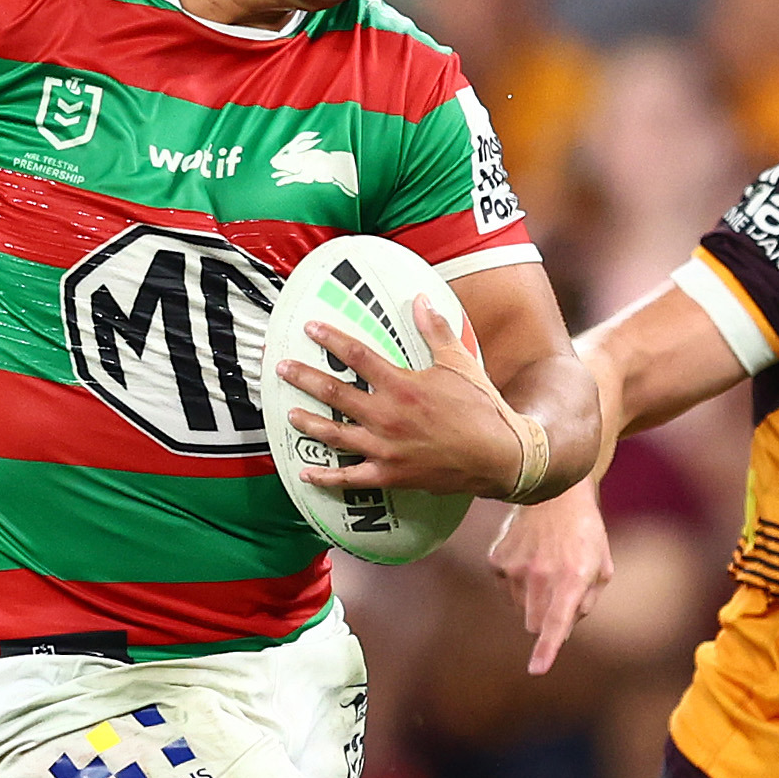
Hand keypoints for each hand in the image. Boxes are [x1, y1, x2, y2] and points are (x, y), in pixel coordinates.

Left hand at [273, 294, 533, 500]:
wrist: (498, 455)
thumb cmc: (481, 406)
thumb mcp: (459, 362)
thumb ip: (435, 330)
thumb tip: (419, 299)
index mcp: (402, 385)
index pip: (357, 357)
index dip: (332, 339)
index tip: (310, 328)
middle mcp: (387, 416)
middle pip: (335, 393)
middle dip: (304, 378)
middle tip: (280, 368)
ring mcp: (385, 448)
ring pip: (335, 435)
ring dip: (309, 424)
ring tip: (289, 415)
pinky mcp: (390, 475)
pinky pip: (350, 478)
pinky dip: (326, 478)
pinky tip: (306, 472)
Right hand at [492, 486, 613, 673]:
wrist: (553, 491)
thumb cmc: (585, 532)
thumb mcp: (601, 567)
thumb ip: (587, 602)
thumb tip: (565, 628)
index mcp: (572, 578)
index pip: (557, 621)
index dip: (547, 648)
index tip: (536, 670)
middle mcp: (541, 576)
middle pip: (535, 624)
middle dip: (547, 618)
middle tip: (560, 590)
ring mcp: (515, 569)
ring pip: (520, 608)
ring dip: (533, 598)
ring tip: (547, 566)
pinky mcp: (498, 561)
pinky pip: (506, 589)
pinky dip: (517, 581)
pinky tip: (530, 555)